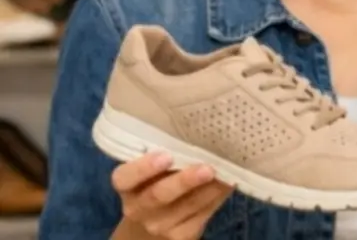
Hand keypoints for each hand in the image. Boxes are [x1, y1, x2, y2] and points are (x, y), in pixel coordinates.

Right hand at [112, 152, 232, 239]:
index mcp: (127, 186)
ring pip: (188, 205)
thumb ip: (166, 155)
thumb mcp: (150, 173)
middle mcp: (138, 208)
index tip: (166, 156)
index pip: (125, 178)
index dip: (144, 168)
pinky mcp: (182, 235)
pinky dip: (218, 196)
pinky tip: (230, 181)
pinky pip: (203, 214)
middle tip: (207, 168)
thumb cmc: (155, 184)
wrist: (150, 226)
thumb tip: (201, 130)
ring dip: (211, 187)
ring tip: (227, 170)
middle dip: (185, 181)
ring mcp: (159, 225)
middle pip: (159, 195)